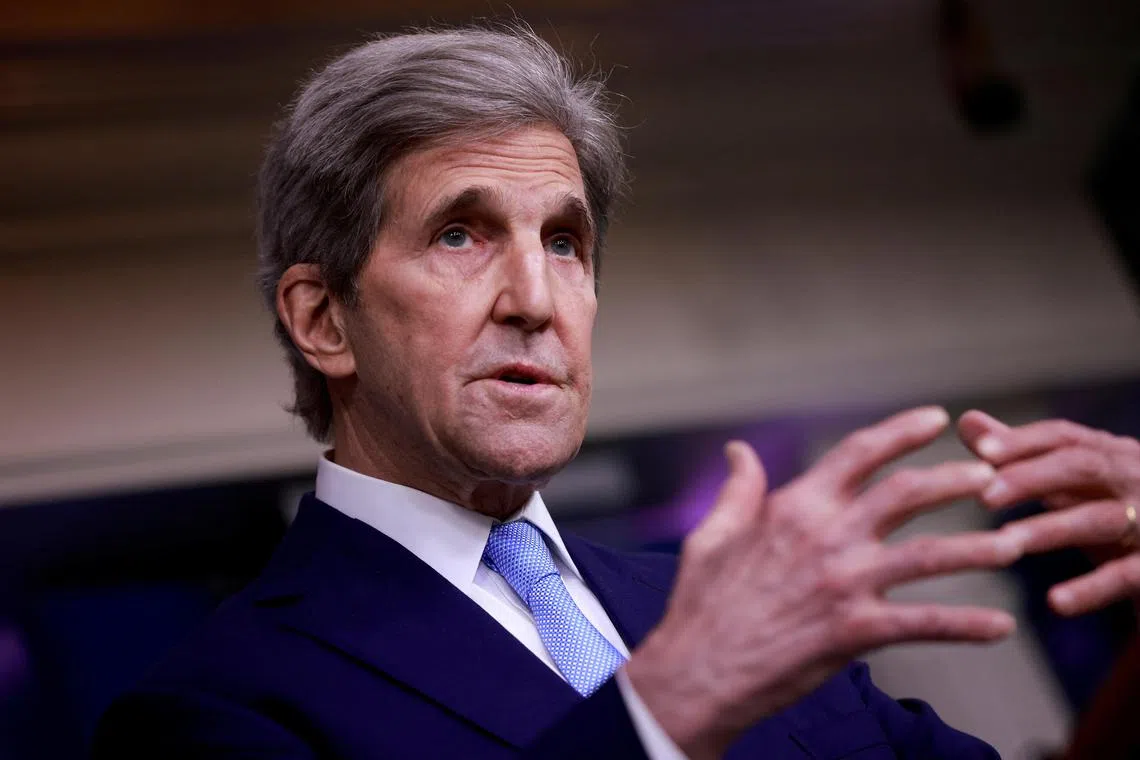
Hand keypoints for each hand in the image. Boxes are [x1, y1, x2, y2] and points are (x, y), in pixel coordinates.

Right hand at [624, 406, 1021, 758]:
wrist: (699, 670)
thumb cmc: (702, 603)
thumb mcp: (711, 534)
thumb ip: (738, 489)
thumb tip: (737, 450)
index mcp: (795, 506)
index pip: (859, 453)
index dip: (902, 431)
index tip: (936, 418)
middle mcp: (826, 536)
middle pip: (907, 493)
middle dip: (956, 479)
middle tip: (992, 476)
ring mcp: (844, 583)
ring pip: (930, 554)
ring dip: (978, 547)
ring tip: (1013, 544)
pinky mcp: (856, 631)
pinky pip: (925, 624)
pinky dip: (968, 626)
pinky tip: (1001, 627)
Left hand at [959, 409, 1139, 616]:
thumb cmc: (1109, 519)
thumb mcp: (1068, 487)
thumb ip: (1020, 457)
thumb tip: (967, 421)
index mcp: (1110, 454)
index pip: (1064, 437)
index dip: (1022, 441)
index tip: (981, 450)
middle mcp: (1134, 479)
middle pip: (1082, 467)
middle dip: (1031, 478)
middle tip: (984, 496)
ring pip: (1100, 519)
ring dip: (1050, 529)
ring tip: (1006, 541)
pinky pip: (1126, 576)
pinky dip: (1091, 589)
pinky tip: (1055, 603)